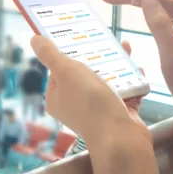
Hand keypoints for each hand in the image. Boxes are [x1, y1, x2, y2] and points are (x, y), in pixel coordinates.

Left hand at [29, 37, 148, 152]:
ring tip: (126, 47)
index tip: (79, 36)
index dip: (67, 53)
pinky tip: (138, 68)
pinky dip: (132, 80)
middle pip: (84, 74)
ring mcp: (98, 110)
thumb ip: (50, 55)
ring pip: (107, 81)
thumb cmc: (89, 103)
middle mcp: (75, 105)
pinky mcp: (118, 113)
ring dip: (117, 65)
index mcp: (57, 97)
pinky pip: (125, 91)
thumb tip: (34, 39)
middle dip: (97, 56)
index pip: (58, 71)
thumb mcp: (66, 72)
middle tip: (106, 38)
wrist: (121, 137)